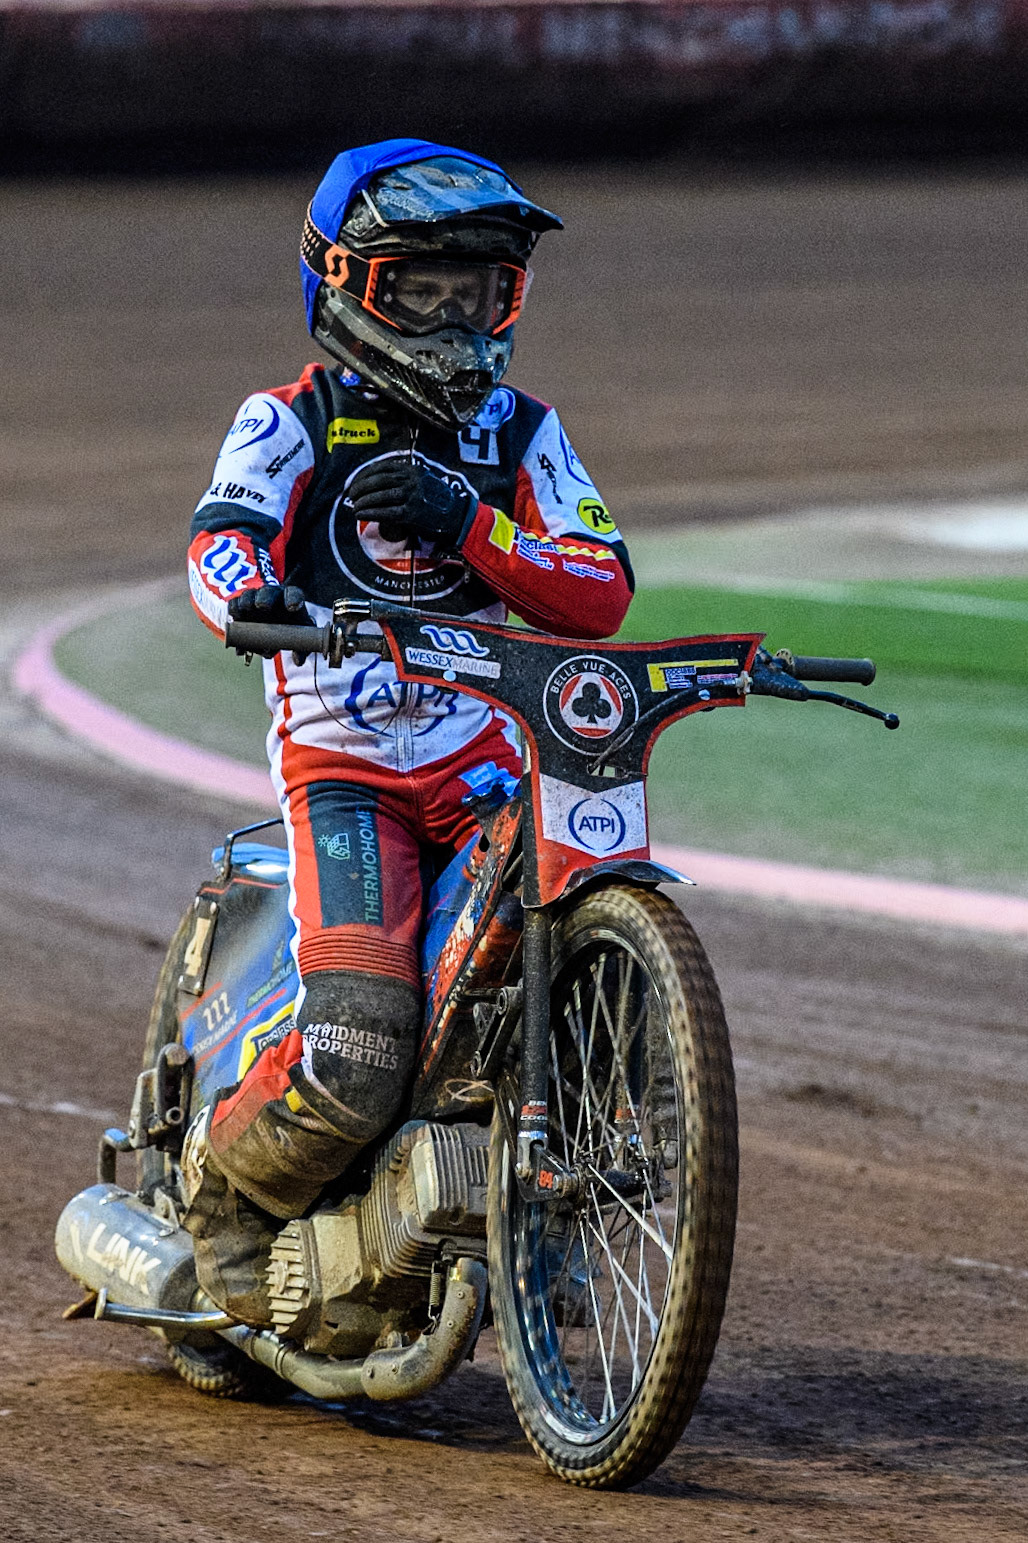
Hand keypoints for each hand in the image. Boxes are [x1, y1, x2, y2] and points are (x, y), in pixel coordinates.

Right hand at [228, 584, 313, 660]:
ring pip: (248, 597)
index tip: (293, 607)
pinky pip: (234, 605)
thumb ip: (302, 647)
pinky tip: (231, 623)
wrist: (275, 622)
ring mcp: (255, 597)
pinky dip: (232, 614)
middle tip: (262, 606)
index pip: (294, 594)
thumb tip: (298, 661)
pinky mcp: (239, 604)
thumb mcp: (301, 636)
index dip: (294, 600)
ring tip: (242, 614)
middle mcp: (272, 595)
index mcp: (292, 598)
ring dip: (245, 606)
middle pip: (268, 592)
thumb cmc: (292, 626)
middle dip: (265, 599)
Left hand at [346, 459, 474, 543]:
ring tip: (355, 506)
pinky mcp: (411, 513)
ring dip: (363, 501)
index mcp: (412, 470)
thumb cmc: (437, 501)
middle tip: (351, 495)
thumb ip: (403, 479)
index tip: (355, 481)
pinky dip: (370, 512)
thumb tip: (375, 486)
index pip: (382, 467)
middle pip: (378, 480)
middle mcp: (411, 480)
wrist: (457, 516)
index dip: (364, 474)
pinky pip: (385, 511)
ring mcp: (411, 496)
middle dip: (360, 487)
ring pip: (379, 496)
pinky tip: (361, 514)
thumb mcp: (422, 481)